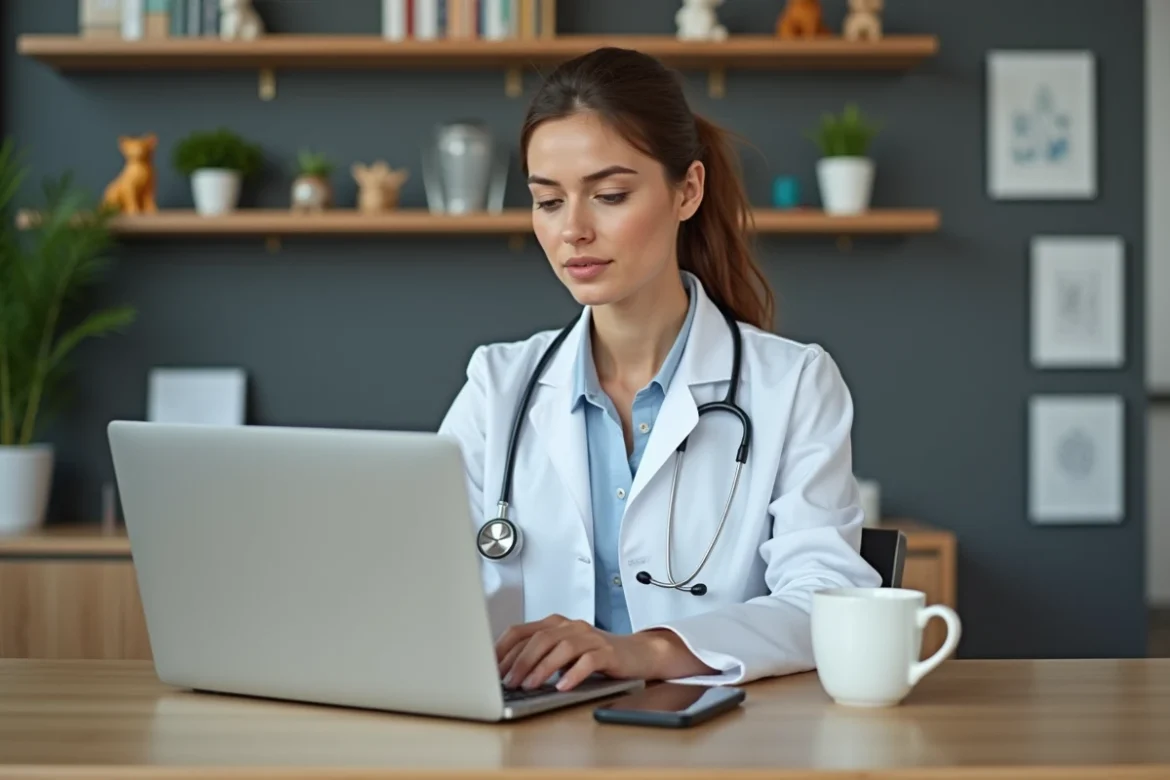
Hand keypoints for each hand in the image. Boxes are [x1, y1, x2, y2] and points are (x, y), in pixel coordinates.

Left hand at [495, 614, 716, 691]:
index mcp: (556, 623)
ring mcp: (591, 637)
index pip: (522, 631)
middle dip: (520, 661)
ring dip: (542, 668)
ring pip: (562, 648)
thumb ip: (540, 655)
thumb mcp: (564, 652)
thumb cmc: (596, 655)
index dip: (504, 649)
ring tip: (530, 686)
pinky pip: (588, 662)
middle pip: (540, 638)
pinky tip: (563, 687)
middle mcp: (571, 626)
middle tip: (508, 682)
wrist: (637, 653)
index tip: (490, 668)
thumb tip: (506, 673)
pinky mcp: (608, 653)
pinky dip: (573, 675)